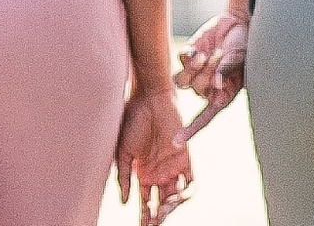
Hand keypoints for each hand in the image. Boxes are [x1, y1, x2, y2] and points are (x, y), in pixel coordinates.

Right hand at [116, 87, 191, 225]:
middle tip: (154, 223)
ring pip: (174, 195)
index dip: (144, 215)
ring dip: (170, 207)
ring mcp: (172, 165)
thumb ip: (125, 176)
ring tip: (163, 212)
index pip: (144, 201)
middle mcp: (158, 172)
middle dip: (157, 215)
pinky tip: (178, 198)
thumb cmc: (132, 121)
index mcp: (142, 172)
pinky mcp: (184, 157)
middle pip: (160, 202)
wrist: (149, 99)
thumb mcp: (123, 151)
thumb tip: (125, 202)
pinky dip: (187, 192)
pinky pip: (190, 179)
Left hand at [173, 10, 248, 142]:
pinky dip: (186, 56)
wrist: (238, 23)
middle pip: (196, 89)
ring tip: (204, 54)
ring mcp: (196, 71)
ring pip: (182, 80)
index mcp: (222, 95)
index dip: (191, 129)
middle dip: (206, 72)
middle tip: (219, 55)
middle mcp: (207, 87)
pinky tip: (196, 48)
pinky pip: (180, 60)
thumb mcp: (240, 58)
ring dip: (192, 68)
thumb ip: (227, 70)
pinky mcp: (190, 55)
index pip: (205, 117)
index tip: (177, 141)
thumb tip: (216, 83)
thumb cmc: (245, 45)